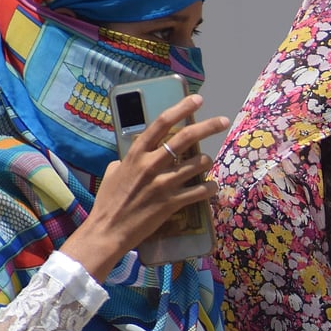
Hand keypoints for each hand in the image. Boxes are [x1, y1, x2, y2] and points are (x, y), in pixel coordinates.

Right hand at [61, 94, 229, 281]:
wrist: (107, 231)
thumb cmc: (108, 202)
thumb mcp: (112, 173)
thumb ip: (126, 161)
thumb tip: (130, 157)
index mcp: (136, 154)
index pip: (161, 123)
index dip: (181, 108)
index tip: (197, 100)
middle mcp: (151, 165)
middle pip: (186, 137)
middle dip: (208, 126)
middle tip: (223, 121)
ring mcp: (162, 184)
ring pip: (197, 164)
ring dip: (207, 161)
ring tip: (208, 162)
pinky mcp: (171, 203)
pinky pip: (200, 191)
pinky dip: (210, 188)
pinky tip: (212, 188)